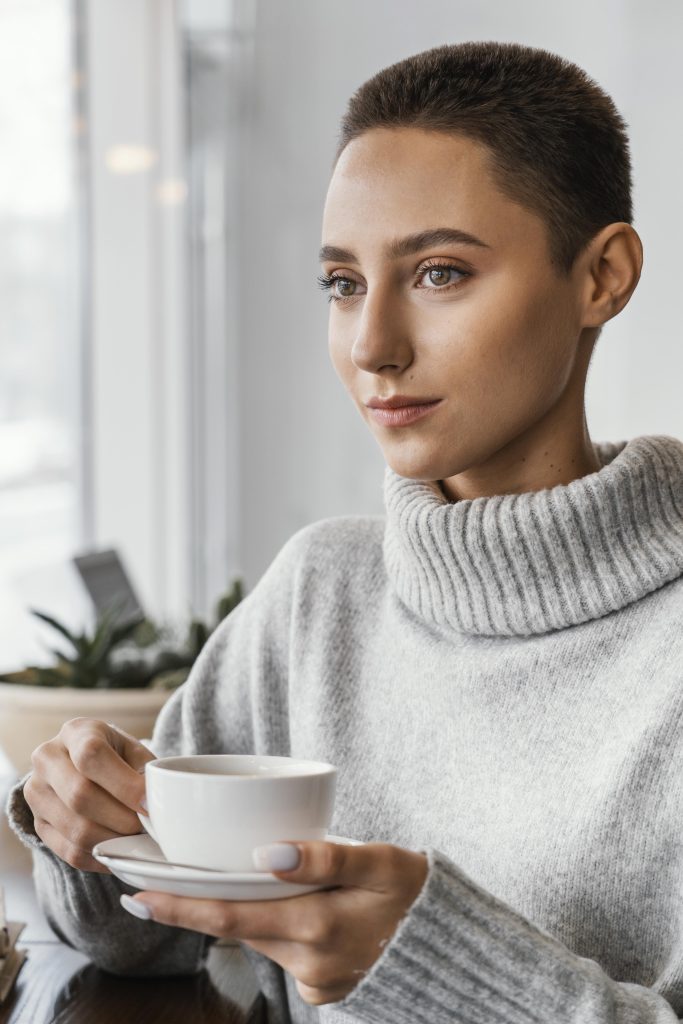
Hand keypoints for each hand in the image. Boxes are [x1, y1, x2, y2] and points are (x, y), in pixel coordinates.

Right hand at [24, 717, 154, 872]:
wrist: (83, 767)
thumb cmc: (117, 757)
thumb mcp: (132, 751)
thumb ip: (145, 773)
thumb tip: (153, 806)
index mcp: (75, 732)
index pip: (91, 755)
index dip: (124, 784)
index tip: (149, 804)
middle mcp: (47, 759)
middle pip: (80, 795)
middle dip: (121, 818)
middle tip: (145, 827)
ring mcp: (36, 793)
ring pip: (76, 829)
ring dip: (113, 841)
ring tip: (135, 839)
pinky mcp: (38, 824)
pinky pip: (70, 852)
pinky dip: (101, 856)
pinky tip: (119, 851)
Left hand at [121, 840, 427, 1004]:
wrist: (449, 940)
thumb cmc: (414, 889)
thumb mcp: (381, 861)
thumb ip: (326, 855)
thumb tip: (266, 852)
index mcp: (320, 927)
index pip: (231, 914)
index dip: (180, 904)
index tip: (139, 893)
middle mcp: (311, 962)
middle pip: (235, 927)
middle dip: (188, 908)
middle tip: (143, 890)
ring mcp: (316, 981)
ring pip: (257, 937)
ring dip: (232, 913)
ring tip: (205, 885)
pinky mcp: (323, 989)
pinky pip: (280, 951)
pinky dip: (267, 927)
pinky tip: (273, 905)